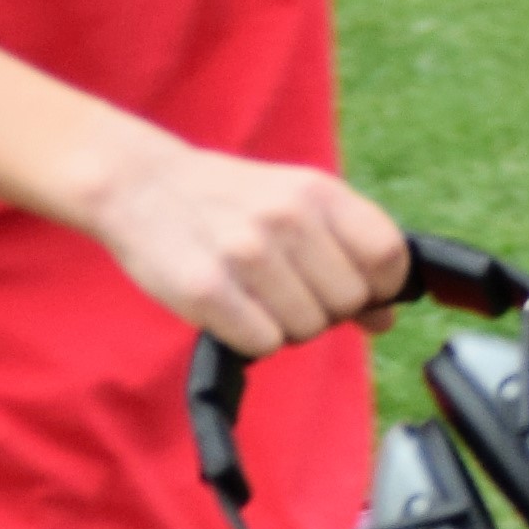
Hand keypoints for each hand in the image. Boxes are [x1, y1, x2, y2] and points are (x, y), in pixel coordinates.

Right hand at [84, 138, 404, 355]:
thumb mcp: (298, 204)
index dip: (381, 285)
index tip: (361, 291)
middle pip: (350, 301)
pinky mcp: (205, 290)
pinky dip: (253, 338)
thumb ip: (350, 251)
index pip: (388, 256)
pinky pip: (264, 343)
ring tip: (256, 296)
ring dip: (287, 326)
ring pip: (308, 328)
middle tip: (290, 291)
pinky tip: (233, 309)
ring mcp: (245, 253)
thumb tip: (387, 316)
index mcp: (318, 192)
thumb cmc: (231, 203)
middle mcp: (286, 218)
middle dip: (328, 309)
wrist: (140, 184)